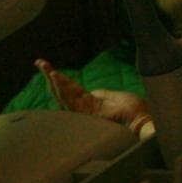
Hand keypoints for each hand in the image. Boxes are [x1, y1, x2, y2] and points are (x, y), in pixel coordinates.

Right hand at [35, 59, 152, 133]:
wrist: (142, 119)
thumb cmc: (133, 110)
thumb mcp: (116, 96)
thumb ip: (102, 93)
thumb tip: (92, 91)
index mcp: (92, 103)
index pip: (71, 90)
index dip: (61, 79)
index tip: (50, 68)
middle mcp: (85, 108)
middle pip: (63, 92)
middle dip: (51, 77)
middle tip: (39, 62)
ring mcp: (85, 112)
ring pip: (64, 96)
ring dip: (54, 81)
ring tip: (46, 69)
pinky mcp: (88, 114)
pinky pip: (70, 101)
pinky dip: (62, 89)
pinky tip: (55, 78)